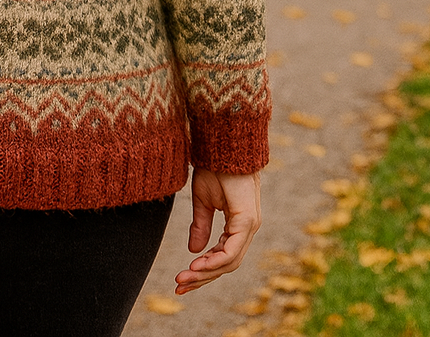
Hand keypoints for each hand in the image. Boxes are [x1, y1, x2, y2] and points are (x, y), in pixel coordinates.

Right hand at [174, 168, 260, 294]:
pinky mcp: (247, 220)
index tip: (182, 277)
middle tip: (179, 286)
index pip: (224, 256)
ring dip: (205, 272)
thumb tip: (195, 250)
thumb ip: (201, 224)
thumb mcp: (203, 199)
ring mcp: (250, 225)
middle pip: (227, 264)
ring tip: (183, 277)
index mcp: (240, 224)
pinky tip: (196, 264)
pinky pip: (232, 250)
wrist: (224, 143)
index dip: (204, 269)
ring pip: (230, 261)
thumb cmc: (215, 166)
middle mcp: (248, 228)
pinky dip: (214, 260)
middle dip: (202, 277)